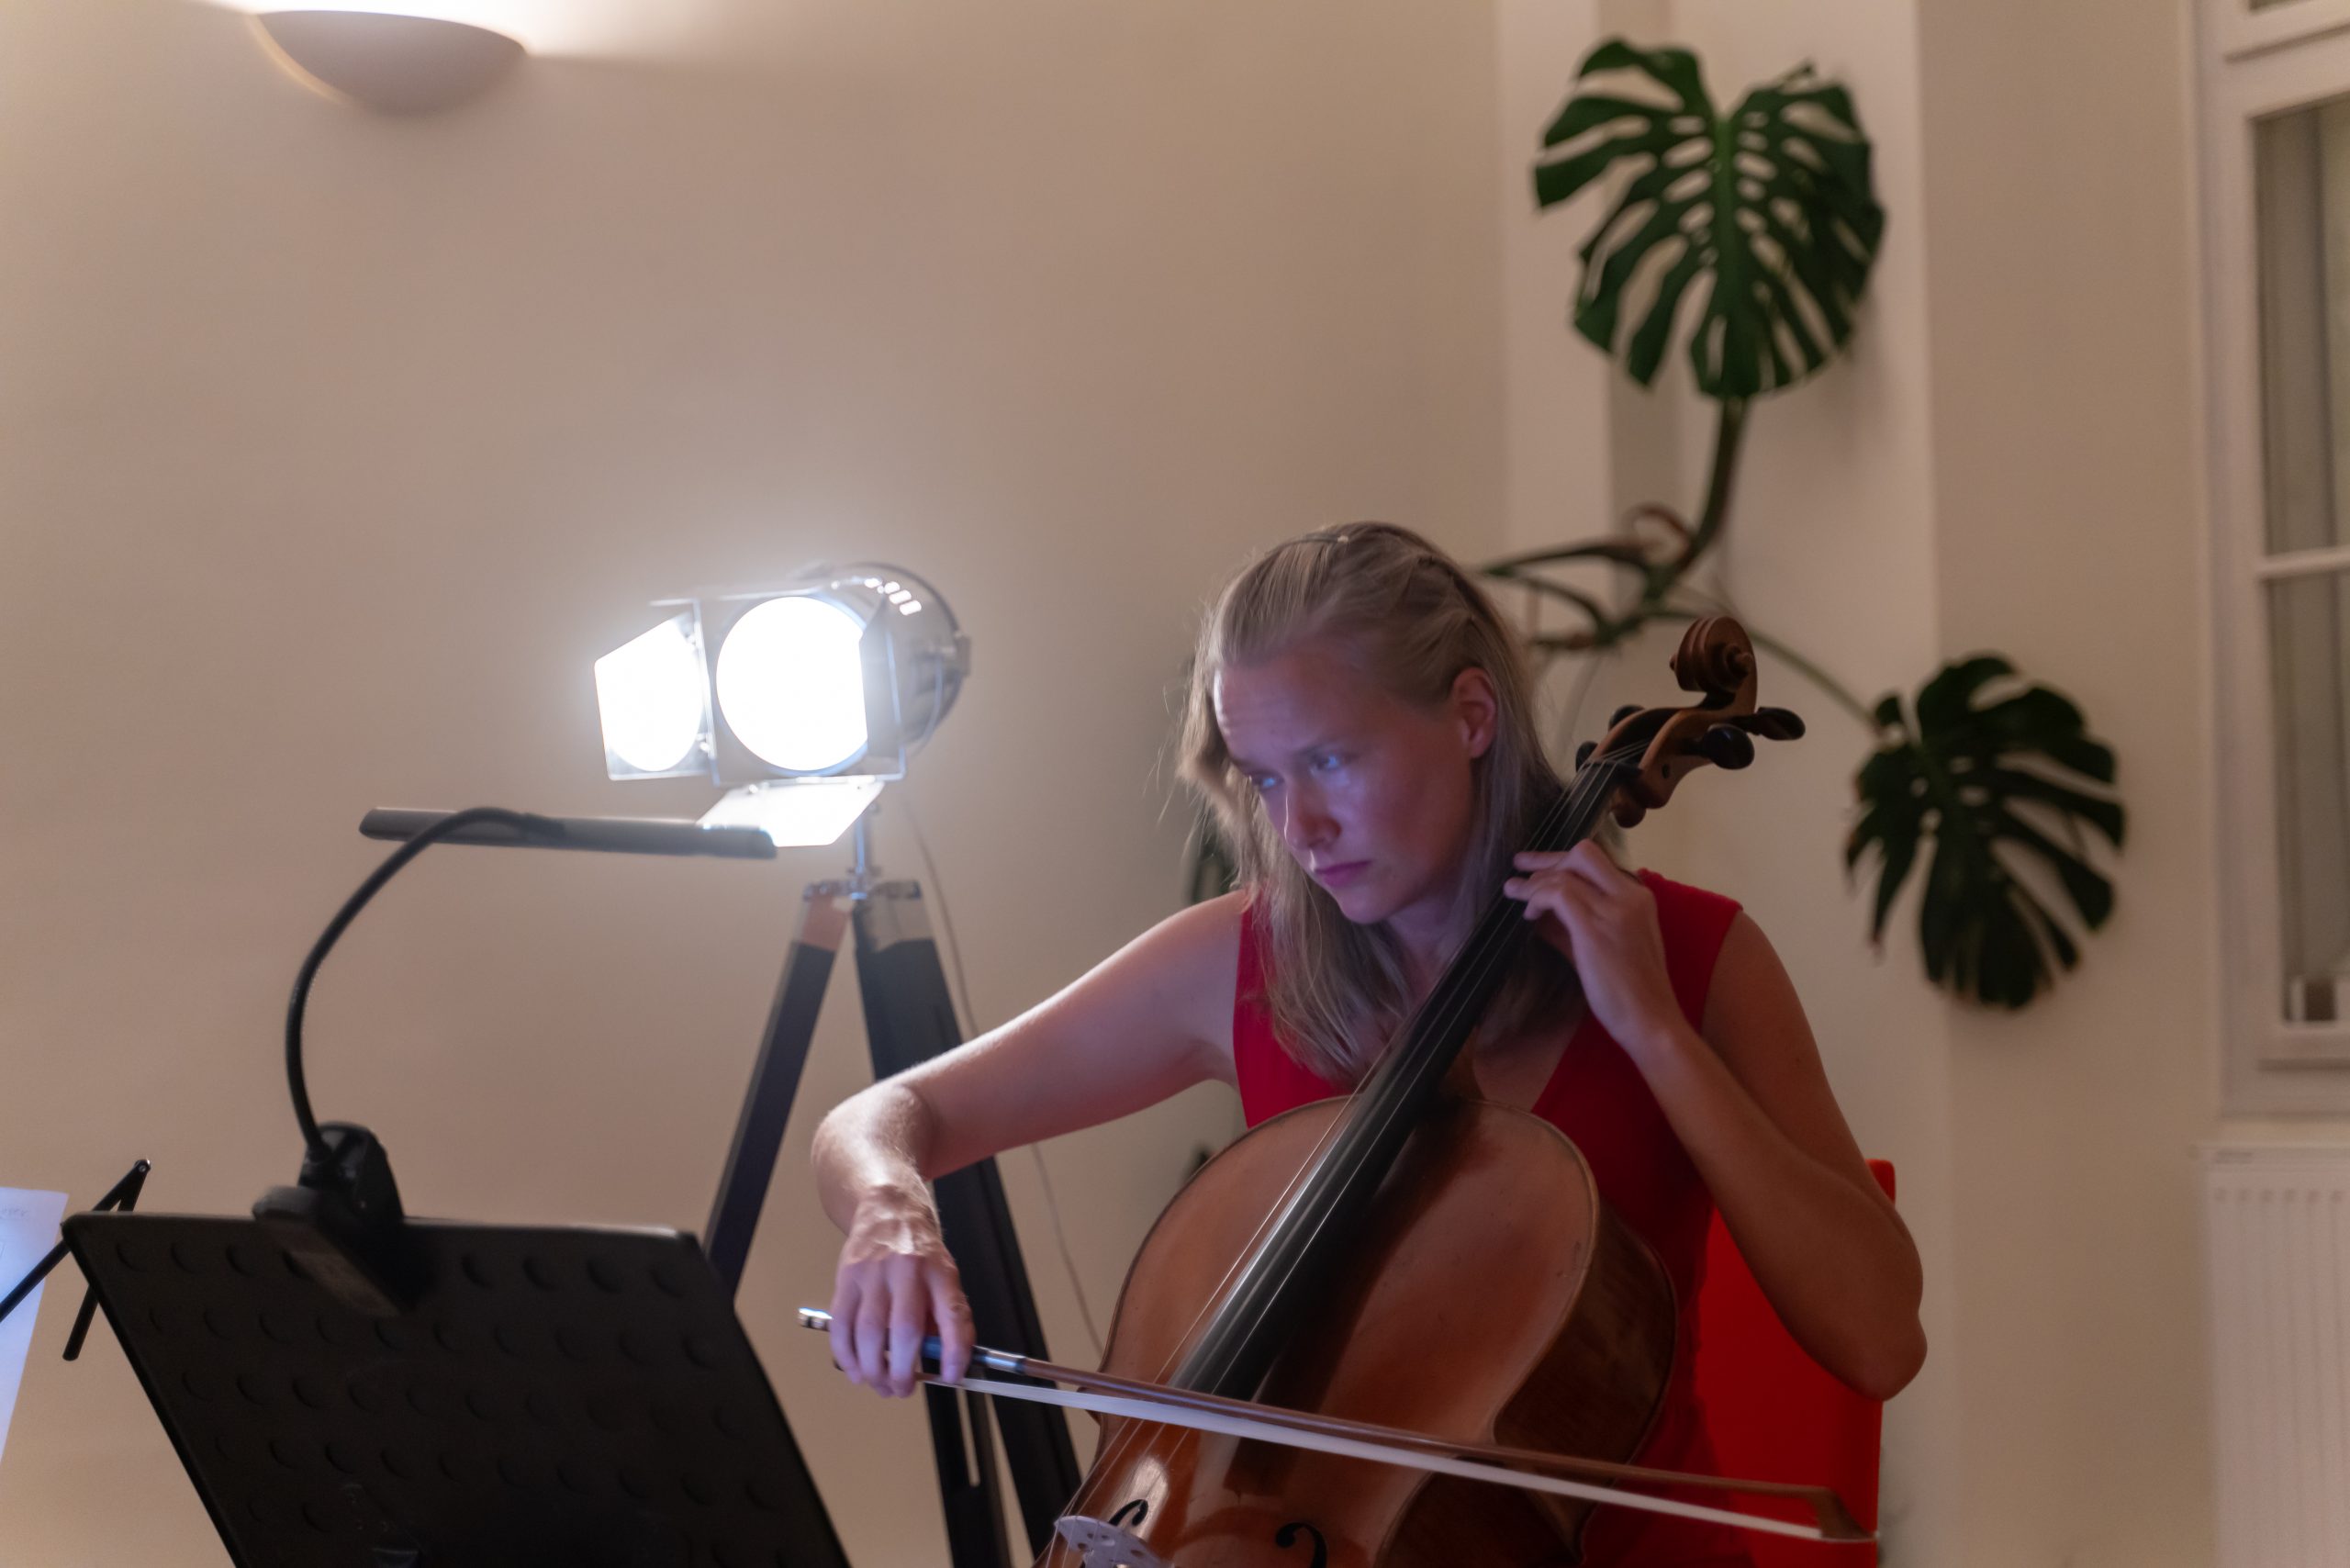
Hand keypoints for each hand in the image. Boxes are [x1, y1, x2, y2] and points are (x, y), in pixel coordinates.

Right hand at [827, 1186, 973, 1396]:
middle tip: (902, 1389)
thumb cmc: (921, 1252)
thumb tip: (946, 1363)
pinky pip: (841, 1324)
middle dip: (902, 1371)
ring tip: (879, 1384)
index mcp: (940, 1272)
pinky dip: (846, 1355)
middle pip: (904, 1330)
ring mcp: (874, 1273)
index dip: (954, 1352)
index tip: (950, 1377)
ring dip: (872, 1369)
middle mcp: (908, 1271)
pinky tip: (855, 1369)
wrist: (889, 1210)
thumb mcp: (945, 1275)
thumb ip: (946, 1316)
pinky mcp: (846, 1278)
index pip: (953, 1315)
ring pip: (869, 1332)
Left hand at [1502, 842, 1684, 1055]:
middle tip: (1519, 866)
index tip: (1537, 866)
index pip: (1596, 862)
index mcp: (1638, 897)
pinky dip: (1537, 898)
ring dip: (1534, 881)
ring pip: (1566, 873)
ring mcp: (1615, 909)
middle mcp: (1630, 895)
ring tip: (1513, 891)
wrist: (1651, 1020)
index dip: (1562, 860)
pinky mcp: (1596, 928)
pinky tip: (1529, 914)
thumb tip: (1538, 913)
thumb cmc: (1629, 991)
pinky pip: (1559, 895)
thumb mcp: (1601, 948)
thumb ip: (1572, 926)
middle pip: (1583, 854)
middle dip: (1547, 858)